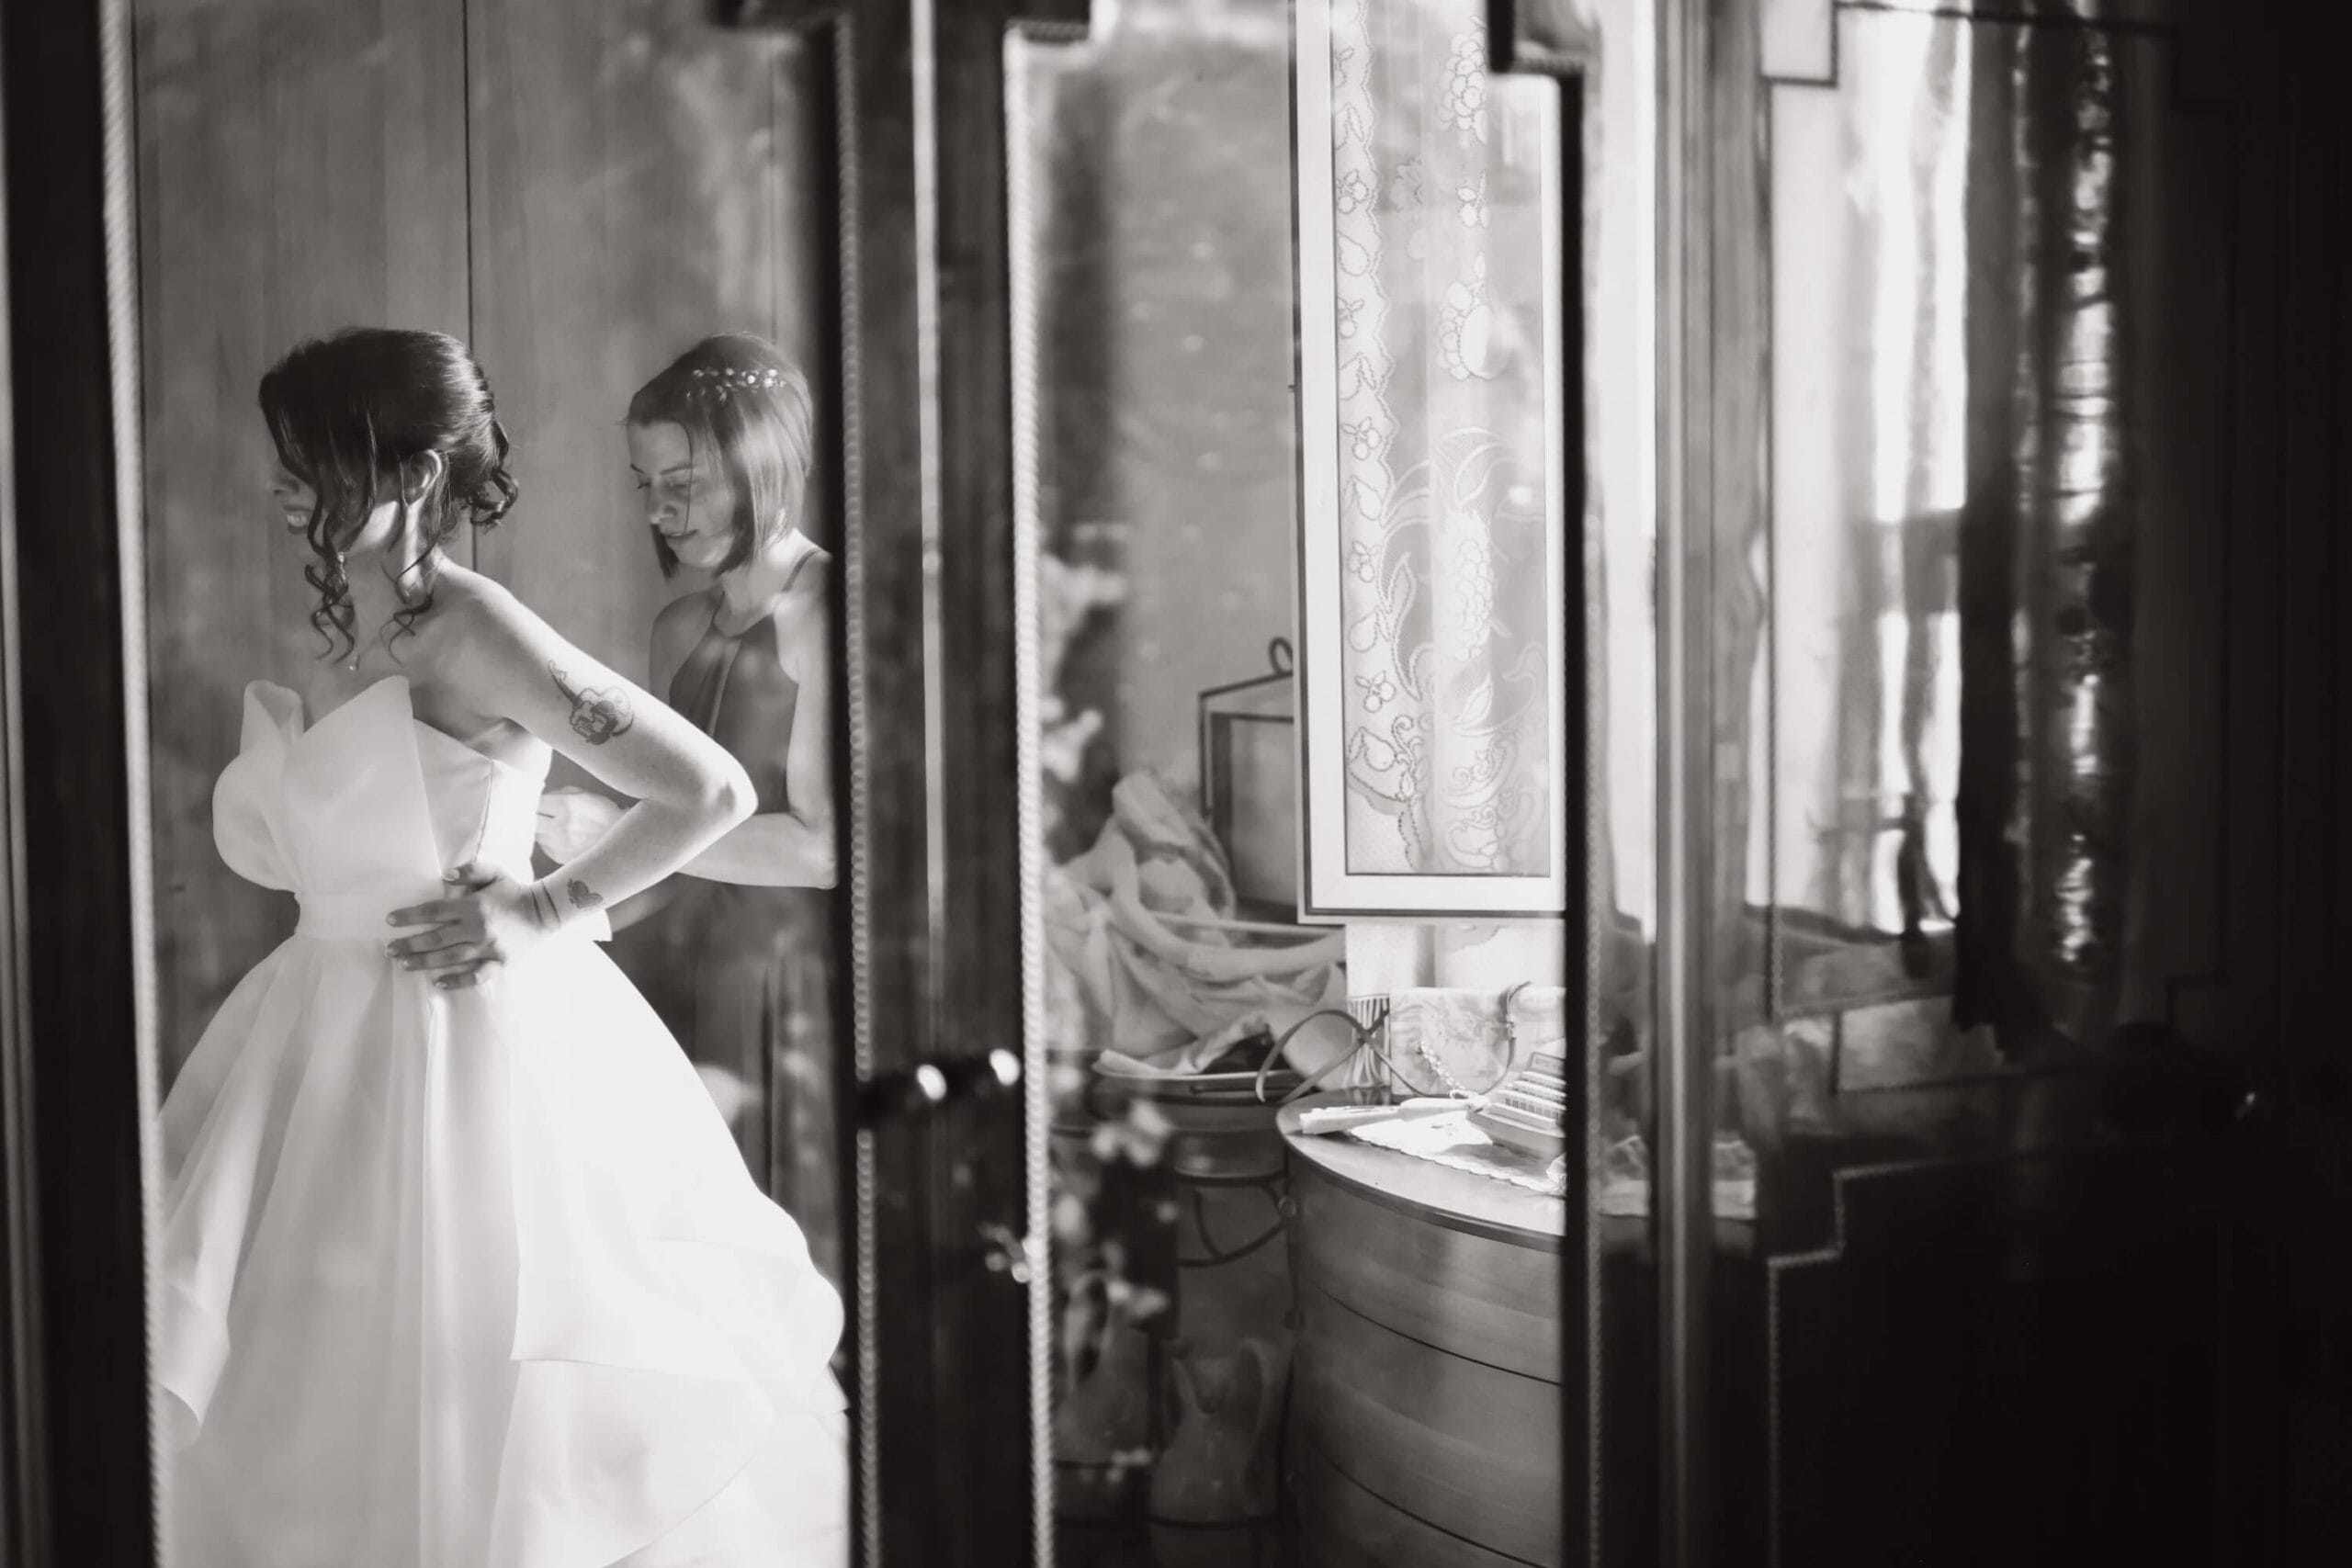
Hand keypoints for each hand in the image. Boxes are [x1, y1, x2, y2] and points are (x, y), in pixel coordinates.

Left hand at [385, 862, 551, 990]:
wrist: (546, 912)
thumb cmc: (515, 892)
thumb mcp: (495, 872)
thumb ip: (469, 870)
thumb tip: (444, 876)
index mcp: (473, 905)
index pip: (434, 911)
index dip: (410, 916)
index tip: (390, 920)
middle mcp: (477, 927)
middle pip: (436, 938)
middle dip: (409, 944)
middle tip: (389, 949)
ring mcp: (488, 947)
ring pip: (450, 957)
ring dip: (424, 962)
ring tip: (403, 965)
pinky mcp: (500, 963)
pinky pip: (476, 975)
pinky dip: (458, 980)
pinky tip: (439, 983)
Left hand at [535, 787, 625, 861]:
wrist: (623, 840)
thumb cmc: (603, 812)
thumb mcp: (584, 794)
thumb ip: (557, 793)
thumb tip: (536, 798)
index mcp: (567, 806)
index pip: (533, 802)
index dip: (528, 800)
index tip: (527, 799)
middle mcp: (561, 827)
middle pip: (528, 820)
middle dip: (529, 815)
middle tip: (534, 812)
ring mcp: (560, 845)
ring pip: (535, 834)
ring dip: (538, 828)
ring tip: (551, 824)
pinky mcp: (561, 858)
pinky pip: (544, 846)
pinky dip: (547, 840)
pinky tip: (560, 836)